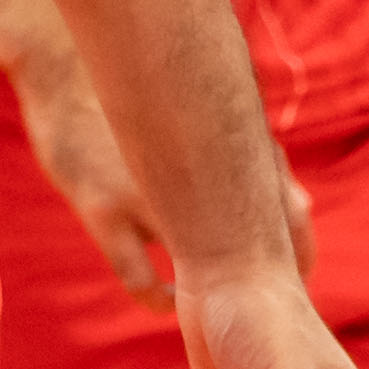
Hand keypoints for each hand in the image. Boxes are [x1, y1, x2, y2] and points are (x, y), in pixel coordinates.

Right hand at [0, 54, 315, 305]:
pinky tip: (167, 299)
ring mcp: (149, 192)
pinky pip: (141, 279)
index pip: (285, 208)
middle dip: (265, 276)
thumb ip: (254, 157)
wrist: (65, 63)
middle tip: (265, 300)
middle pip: (252, 240)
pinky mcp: (105, 209)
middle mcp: (196, 167)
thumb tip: (303, 206)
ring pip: (197, 262)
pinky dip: (160, 298)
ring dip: (210, 288)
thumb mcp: (204, 117)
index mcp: (226, 142)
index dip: (298, 248)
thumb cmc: (145, 92)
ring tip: (216, 305)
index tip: (299, 271)